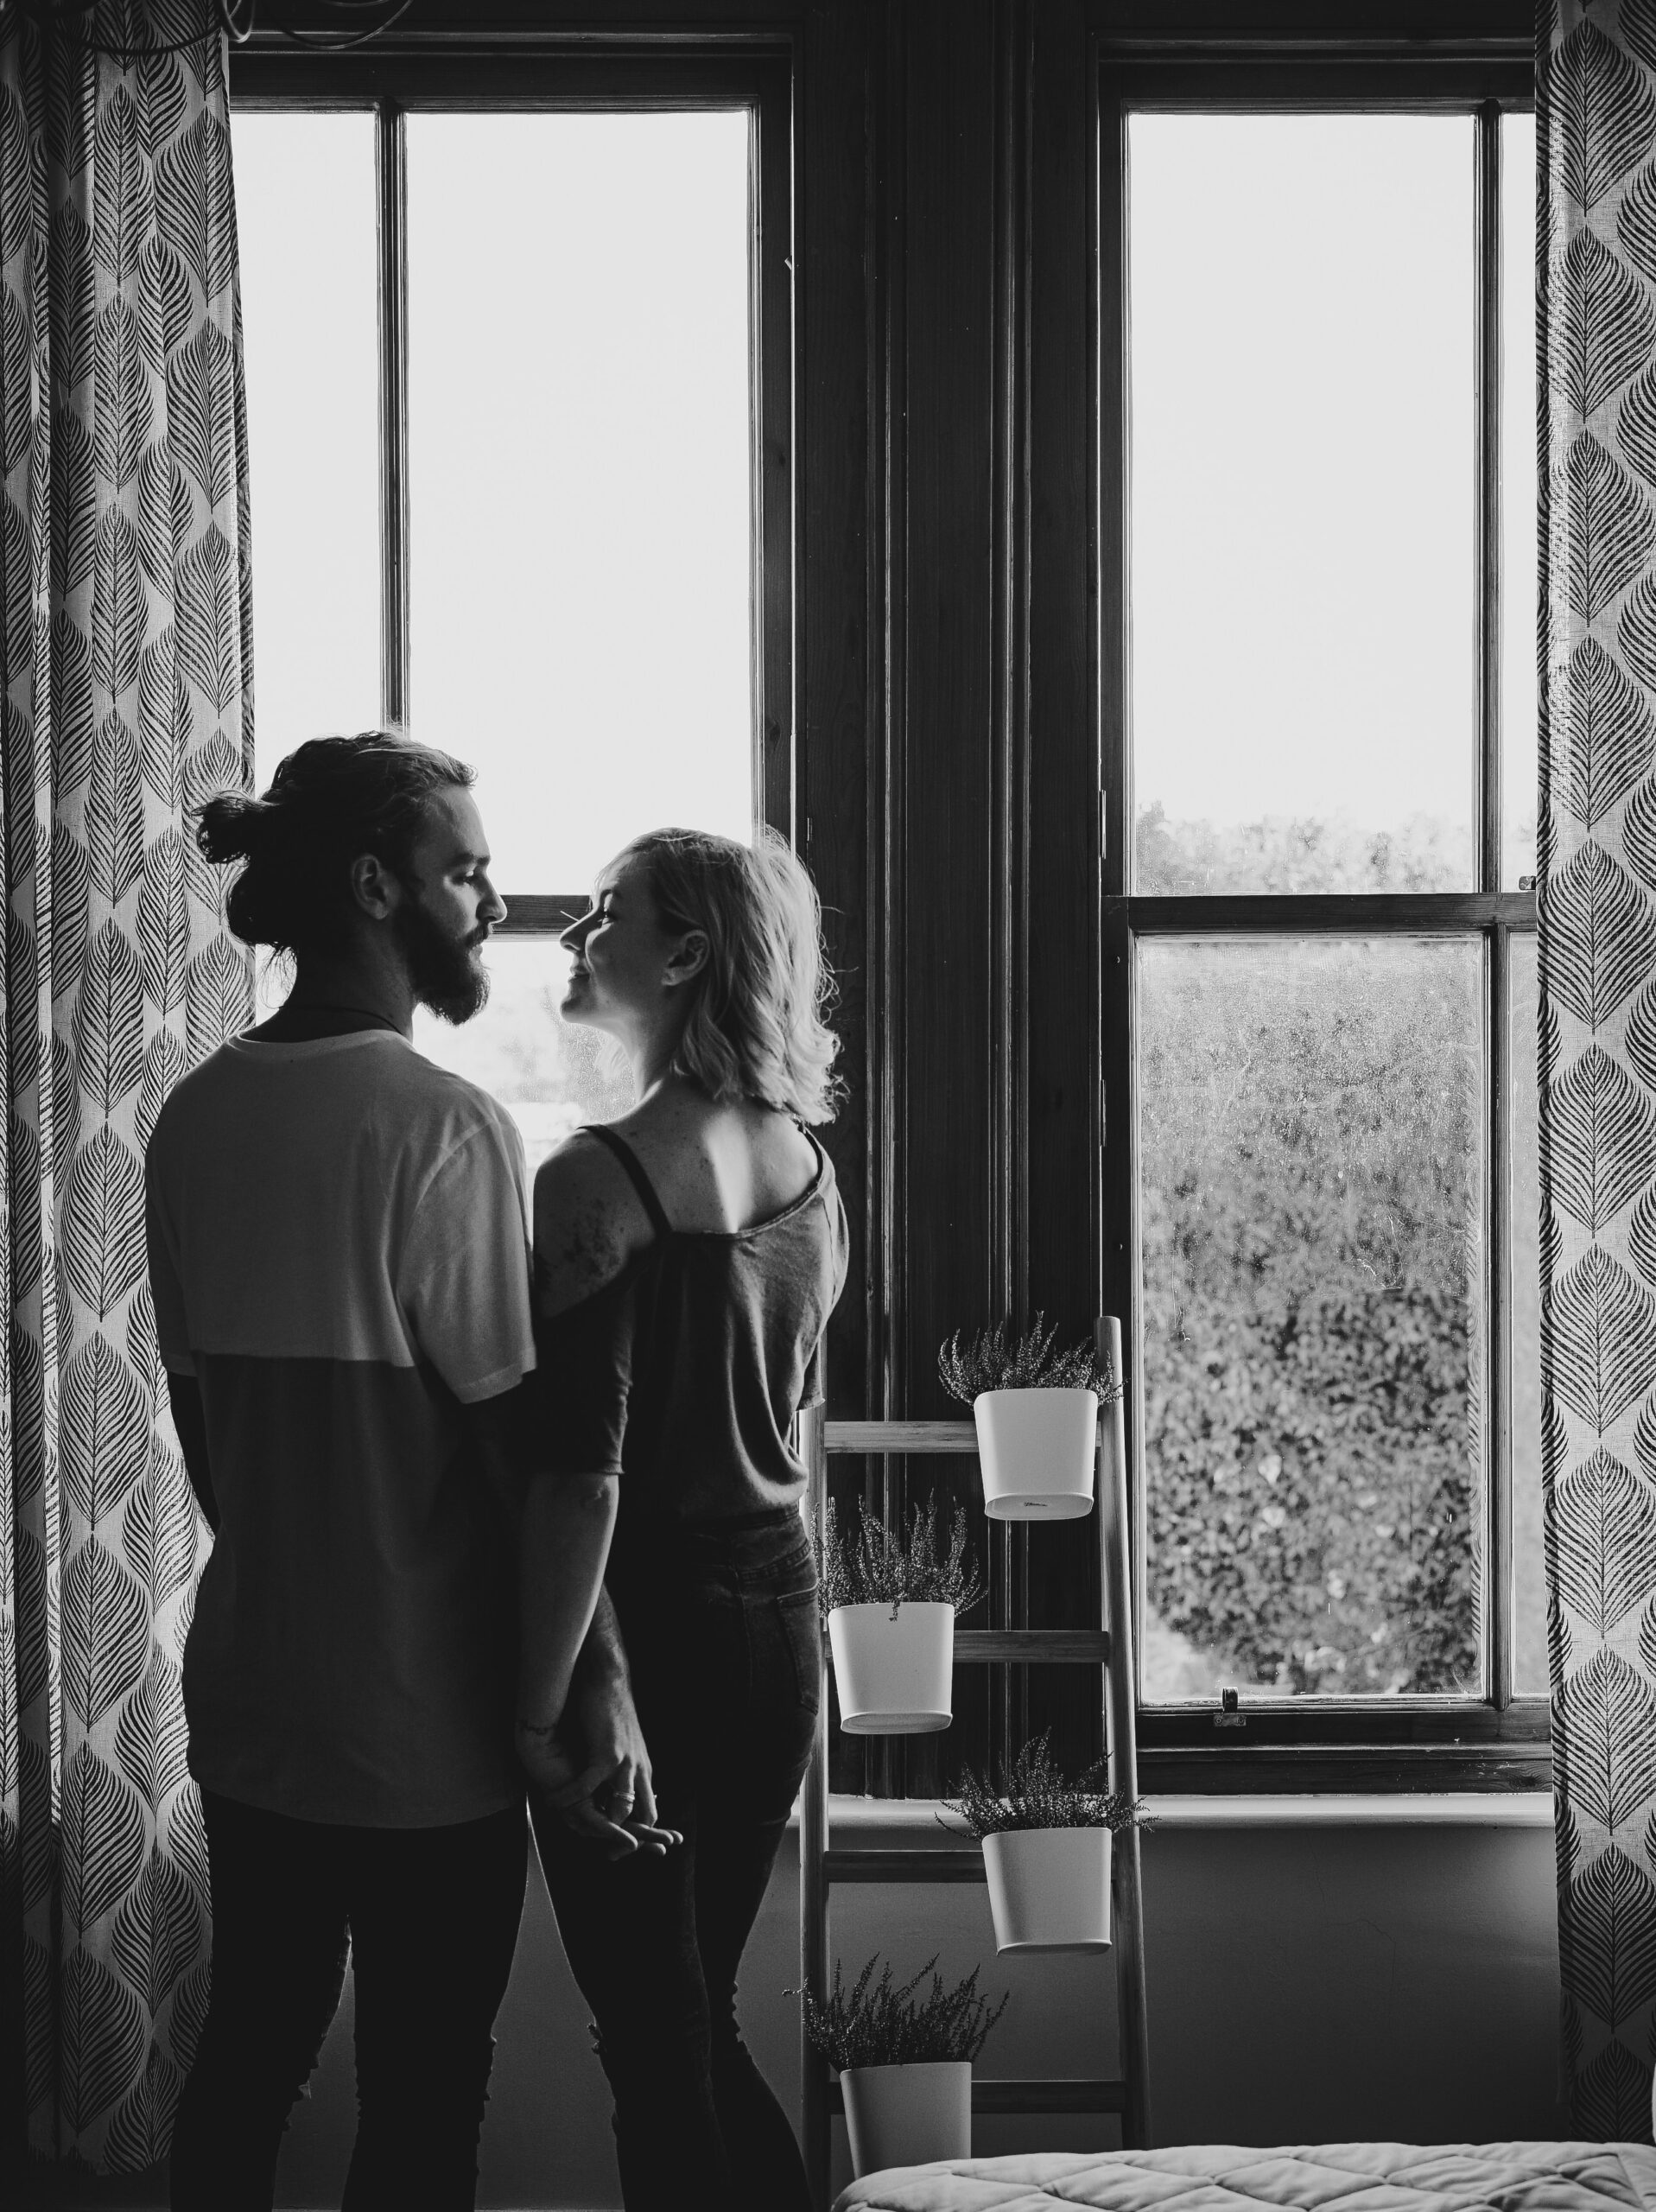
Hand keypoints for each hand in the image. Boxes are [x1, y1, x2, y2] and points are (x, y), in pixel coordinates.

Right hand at [516, 1694, 678, 1861]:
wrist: (608, 1677)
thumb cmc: (608, 1708)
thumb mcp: (619, 1744)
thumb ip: (615, 1769)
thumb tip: (604, 1789)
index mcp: (643, 1770)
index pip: (648, 1813)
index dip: (637, 1835)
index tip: (616, 1850)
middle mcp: (639, 1771)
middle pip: (642, 1818)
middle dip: (623, 1840)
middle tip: (598, 1852)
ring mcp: (625, 1764)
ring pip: (619, 1810)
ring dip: (593, 1823)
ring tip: (569, 1826)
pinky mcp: (606, 1755)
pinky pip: (586, 1788)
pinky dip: (568, 1799)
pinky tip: (551, 1801)